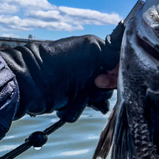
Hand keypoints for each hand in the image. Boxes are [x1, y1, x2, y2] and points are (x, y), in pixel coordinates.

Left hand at [0, 22, 124, 121]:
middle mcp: (90, 67)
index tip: (105, 77)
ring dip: (90, 101)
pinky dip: (78, 108)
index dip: (116, 74)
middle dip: (103, 89)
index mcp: (95, 51)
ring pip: (100, 98)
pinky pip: (85, 107)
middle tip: (92, 87)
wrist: (31, 81)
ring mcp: (81, 83)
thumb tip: (127, 57)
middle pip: (112, 84)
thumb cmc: (60, 62)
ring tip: (79, 98)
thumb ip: (114, 52)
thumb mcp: (91, 50)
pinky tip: (71, 105)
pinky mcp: (72, 98)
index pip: (119, 64)